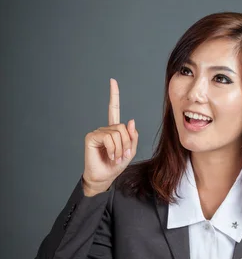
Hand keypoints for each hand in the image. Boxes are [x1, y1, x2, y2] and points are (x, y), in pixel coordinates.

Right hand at [82, 78, 138, 192]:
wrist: (104, 177)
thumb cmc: (115, 165)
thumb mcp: (130, 151)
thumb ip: (132, 136)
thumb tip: (131, 120)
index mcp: (114, 129)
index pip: (113, 109)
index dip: (113, 95)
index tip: (112, 81)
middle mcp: (105, 128)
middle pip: (123, 127)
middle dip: (126, 143)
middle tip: (122, 156)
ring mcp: (98, 132)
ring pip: (117, 133)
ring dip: (120, 148)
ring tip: (115, 157)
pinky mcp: (91, 137)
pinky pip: (108, 138)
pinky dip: (113, 148)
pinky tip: (109, 155)